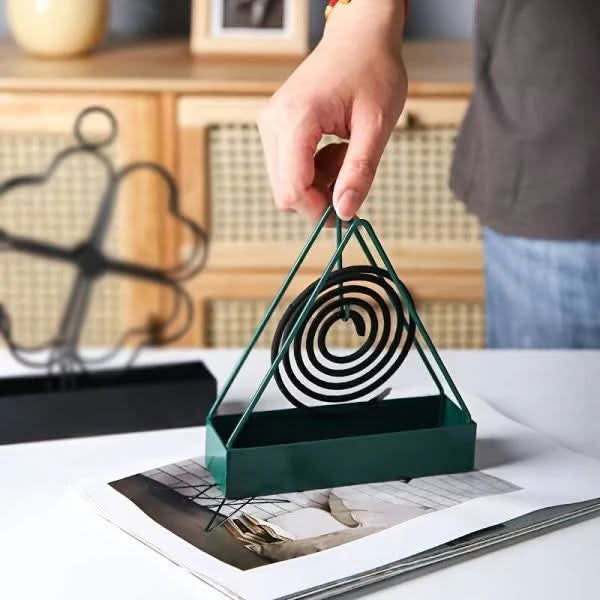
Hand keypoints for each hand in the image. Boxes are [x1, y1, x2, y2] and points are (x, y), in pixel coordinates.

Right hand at [258, 0, 406, 221]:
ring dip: (318, 184)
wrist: (360, 36)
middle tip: (350, 175)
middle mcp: (273, 123)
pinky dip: (312, 171)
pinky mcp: (275, 128)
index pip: (292, 191)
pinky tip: (332, 150)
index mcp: (296, 119)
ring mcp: (270, 125)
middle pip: (284, 192)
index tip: (347, 211)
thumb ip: (359, 172)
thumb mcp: (377, 125)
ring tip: (344, 155)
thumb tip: (344, 212)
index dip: (319, 211)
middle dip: (319, 198)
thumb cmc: (372, 69)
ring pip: (285, 184)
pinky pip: (287, 169)